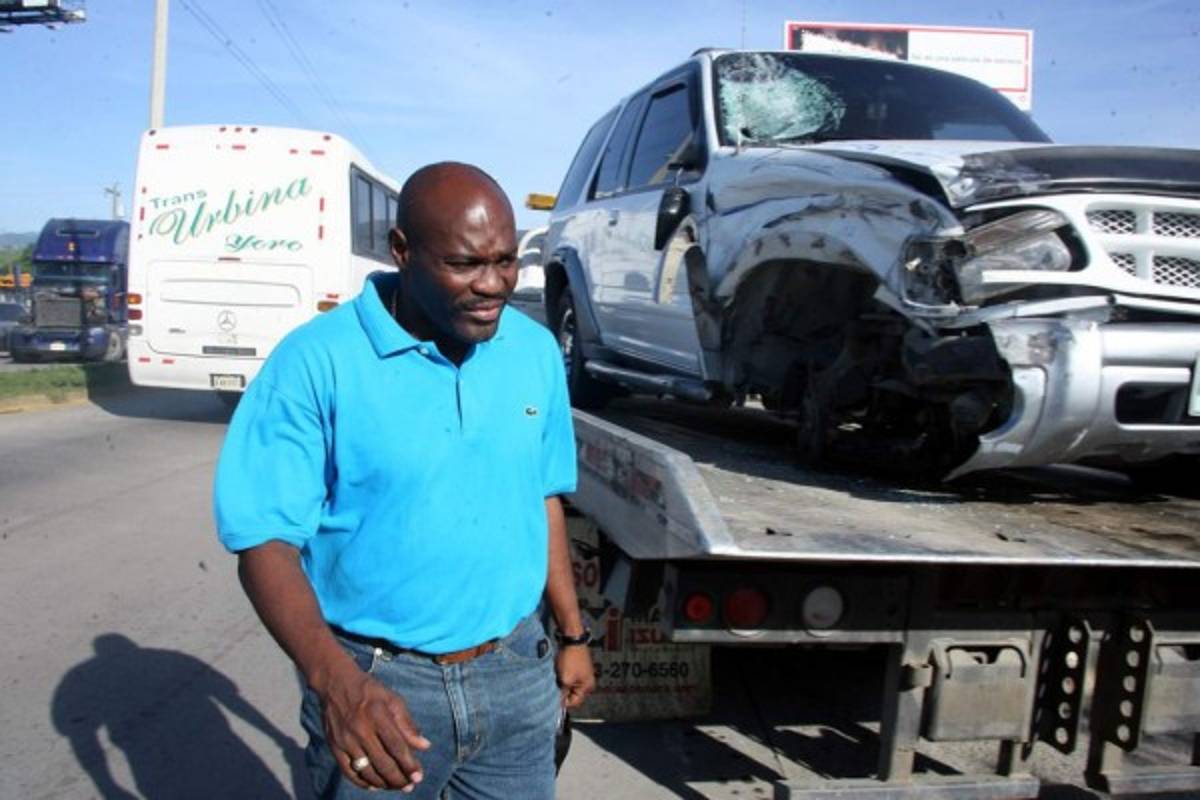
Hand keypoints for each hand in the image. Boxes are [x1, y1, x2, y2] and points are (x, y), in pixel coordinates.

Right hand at [314, 657, 431, 791]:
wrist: (335, 683)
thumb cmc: (369, 691)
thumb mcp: (393, 699)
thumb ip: (408, 724)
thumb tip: (425, 746)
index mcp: (378, 715)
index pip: (396, 746)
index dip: (409, 764)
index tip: (419, 777)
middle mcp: (360, 729)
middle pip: (382, 762)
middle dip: (398, 779)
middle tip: (409, 786)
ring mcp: (345, 740)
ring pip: (366, 770)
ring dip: (383, 783)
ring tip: (396, 786)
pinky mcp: (334, 746)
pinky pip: (348, 771)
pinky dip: (361, 782)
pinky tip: (374, 785)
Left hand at [555, 645, 595, 707]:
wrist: (573, 640)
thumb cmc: (570, 660)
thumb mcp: (565, 679)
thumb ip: (563, 693)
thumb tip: (558, 704)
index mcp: (587, 687)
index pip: (574, 702)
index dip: (563, 702)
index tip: (552, 699)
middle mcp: (587, 683)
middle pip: (572, 695)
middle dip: (562, 692)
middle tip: (553, 688)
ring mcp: (583, 675)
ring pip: (570, 686)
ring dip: (562, 684)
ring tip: (556, 679)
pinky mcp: (578, 668)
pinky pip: (569, 678)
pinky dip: (563, 678)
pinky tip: (558, 673)